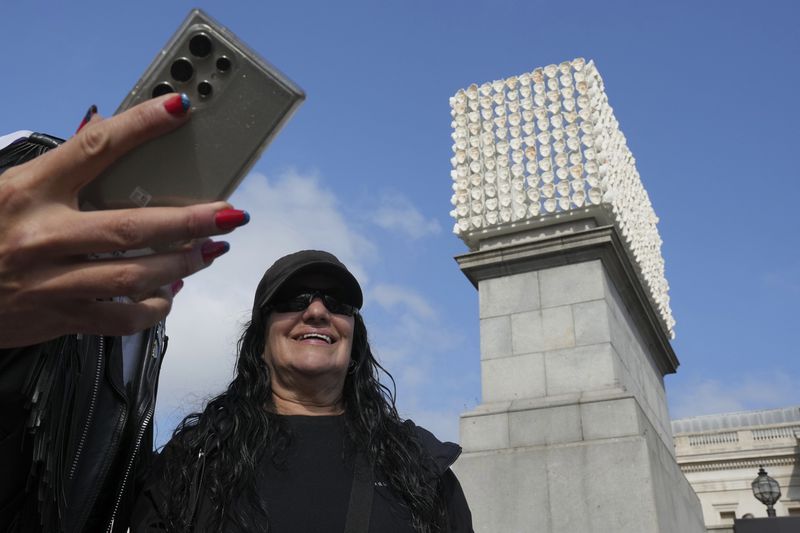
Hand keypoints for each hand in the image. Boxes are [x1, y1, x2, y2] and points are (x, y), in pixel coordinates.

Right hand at [0, 94, 247, 347]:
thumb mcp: (8, 190)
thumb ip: (58, 170)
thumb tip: (103, 130)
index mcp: (26, 192)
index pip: (92, 148)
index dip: (140, 126)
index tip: (178, 111)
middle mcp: (41, 237)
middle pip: (132, 227)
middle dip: (190, 220)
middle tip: (229, 212)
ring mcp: (52, 282)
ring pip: (135, 276)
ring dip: (184, 264)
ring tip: (211, 249)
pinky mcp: (59, 317)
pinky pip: (120, 320)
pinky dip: (153, 308)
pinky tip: (169, 293)